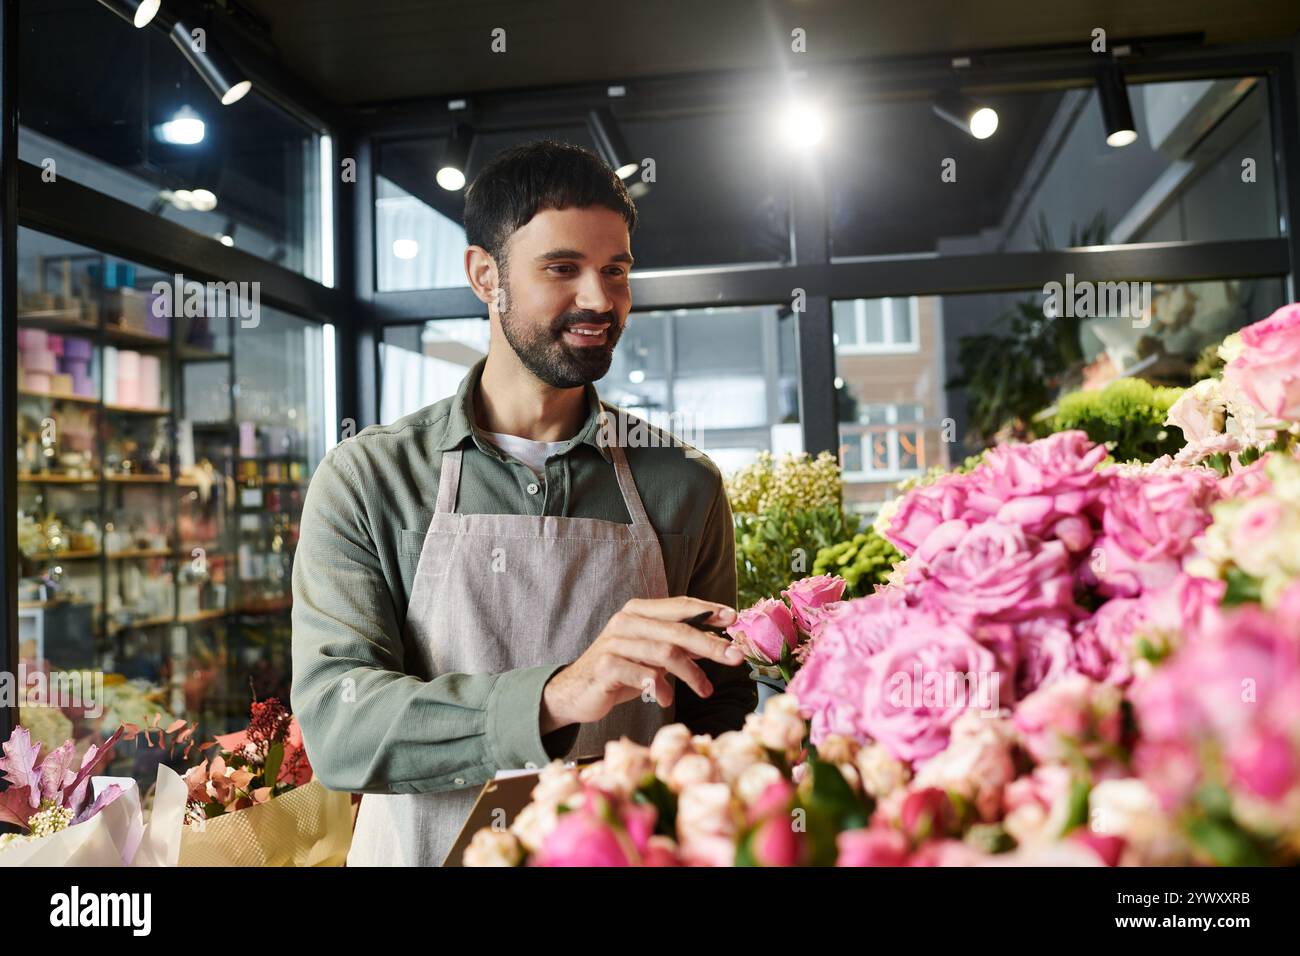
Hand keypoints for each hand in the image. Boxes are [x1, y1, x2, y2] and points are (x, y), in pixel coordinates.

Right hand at [540, 596, 744, 732]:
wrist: (575, 691)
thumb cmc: (620, 671)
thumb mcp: (651, 655)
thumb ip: (678, 646)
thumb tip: (717, 645)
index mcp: (639, 611)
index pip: (680, 605)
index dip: (708, 610)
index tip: (734, 618)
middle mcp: (626, 621)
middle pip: (679, 630)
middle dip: (711, 644)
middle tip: (735, 658)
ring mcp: (615, 643)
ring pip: (665, 653)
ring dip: (691, 674)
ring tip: (705, 690)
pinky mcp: (606, 666)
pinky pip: (645, 676)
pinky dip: (662, 689)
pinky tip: (666, 699)